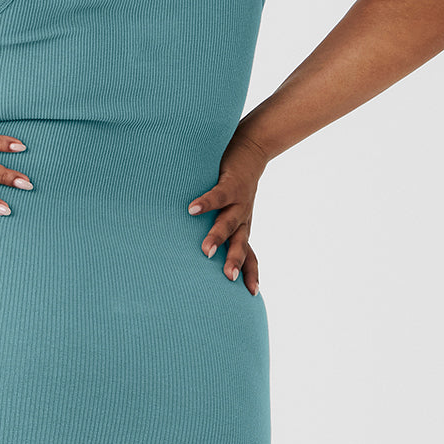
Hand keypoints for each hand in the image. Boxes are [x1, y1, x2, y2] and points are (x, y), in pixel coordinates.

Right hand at [187, 133, 268, 295]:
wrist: (251, 149)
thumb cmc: (234, 183)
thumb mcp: (229, 209)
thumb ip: (218, 227)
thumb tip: (197, 250)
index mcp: (242, 227)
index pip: (249, 255)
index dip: (250, 273)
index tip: (251, 294)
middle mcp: (243, 217)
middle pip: (241, 244)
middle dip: (234, 261)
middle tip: (227, 279)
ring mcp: (239, 201)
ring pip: (230, 223)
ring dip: (218, 237)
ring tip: (206, 251)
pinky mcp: (232, 183)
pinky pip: (218, 195)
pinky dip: (206, 202)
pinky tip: (192, 209)